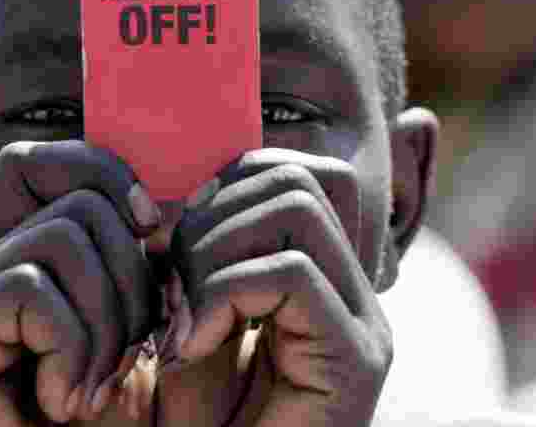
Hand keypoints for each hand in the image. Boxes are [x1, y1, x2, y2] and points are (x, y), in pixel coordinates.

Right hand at [0, 141, 160, 425]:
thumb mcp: (135, 331)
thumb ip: (135, 261)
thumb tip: (155, 202)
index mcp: (19, 257)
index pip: (54, 162)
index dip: (113, 179)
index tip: (156, 231)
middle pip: (79, 205)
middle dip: (133, 283)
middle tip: (131, 358)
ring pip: (62, 241)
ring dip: (108, 326)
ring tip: (96, 389)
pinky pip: (32, 290)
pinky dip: (72, 350)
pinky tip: (62, 404)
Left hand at [168, 149, 391, 426]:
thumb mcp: (187, 325)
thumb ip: (194, 263)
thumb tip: (175, 199)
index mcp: (321, 274)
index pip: (290, 173)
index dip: (224, 185)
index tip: (172, 243)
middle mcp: (354, 292)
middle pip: (296, 179)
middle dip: (212, 218)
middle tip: (171, 285)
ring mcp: (364, 324)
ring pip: (297, 210)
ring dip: (214, 254)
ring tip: (182, 317)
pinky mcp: (357, 361)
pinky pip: (290, 273)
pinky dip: (222, 297)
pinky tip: (190, 346)